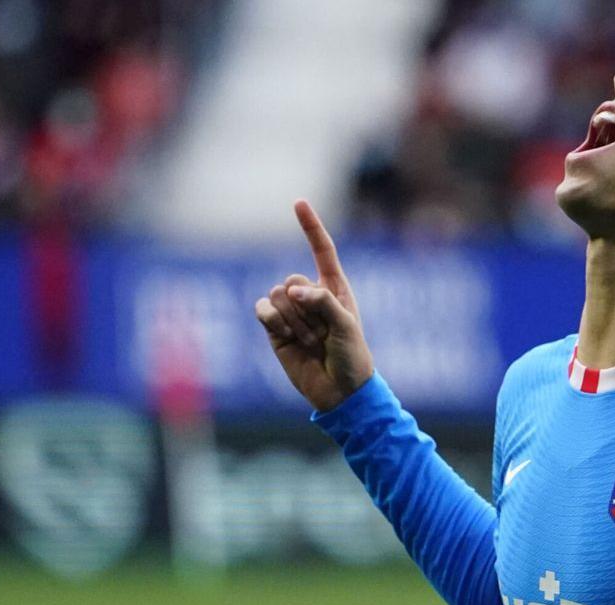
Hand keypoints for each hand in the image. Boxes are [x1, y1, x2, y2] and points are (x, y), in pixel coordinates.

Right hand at [254, 200, 373, 410]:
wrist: (339, 391)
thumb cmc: (352, 356)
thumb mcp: (346, 325)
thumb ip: (322, 302)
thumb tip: (291, 291)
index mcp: (334, 288)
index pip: (321, 250)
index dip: (310, 226)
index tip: (298, 202)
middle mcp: (310, 295)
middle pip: (292, 279)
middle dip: (306, 307)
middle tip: (322, 334)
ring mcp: (290, 312)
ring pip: (276, 295)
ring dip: (294, 321)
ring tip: (310, 342)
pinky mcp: (274, 329)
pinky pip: (262, 310)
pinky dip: (272, 321)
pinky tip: (286, 337)